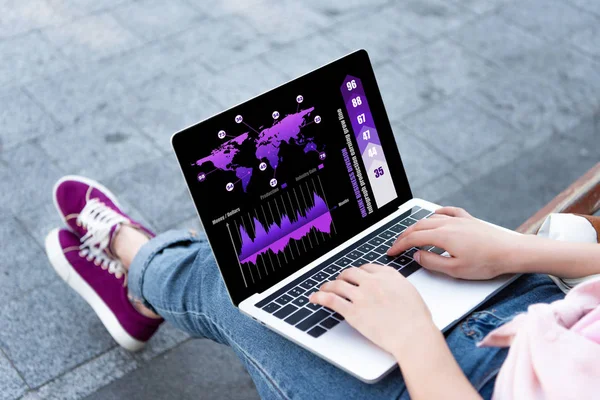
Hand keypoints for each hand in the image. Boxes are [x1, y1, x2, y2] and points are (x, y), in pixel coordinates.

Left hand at [309, 264, 433, 354]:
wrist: (413, 335)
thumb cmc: (417, 320)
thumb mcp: (410, 293)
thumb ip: (396, 286)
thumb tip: (390, 288)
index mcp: (388, 275)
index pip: (367, 268)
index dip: (358, 272)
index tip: (355, 277)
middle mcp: (373, 282)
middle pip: (350, 273)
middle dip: (343, 277)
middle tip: (339, 282)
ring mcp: (361, 296)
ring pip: (338, 284)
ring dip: (328, 285)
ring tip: (324, 288)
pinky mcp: (353, 312)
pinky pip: (331, 300)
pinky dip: (320, 297)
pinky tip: (314, 298)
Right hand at [387, 207, 520, 279]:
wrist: (511, 252)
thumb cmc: (486, 262)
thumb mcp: (455, 269)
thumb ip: (432, 262)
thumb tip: (417, 255)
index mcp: (442, 236)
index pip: (413, 238)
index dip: (399, 245)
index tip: (391, 252)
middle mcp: (448, 224)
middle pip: (418, 226)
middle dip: (404, 235)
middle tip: (396, 245)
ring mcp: (459, 220)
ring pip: (430, 219)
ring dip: (417, 226)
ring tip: (410, 234)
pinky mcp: (469, 220)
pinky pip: (449, 212)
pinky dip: (437, 213)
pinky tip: (435, 214)